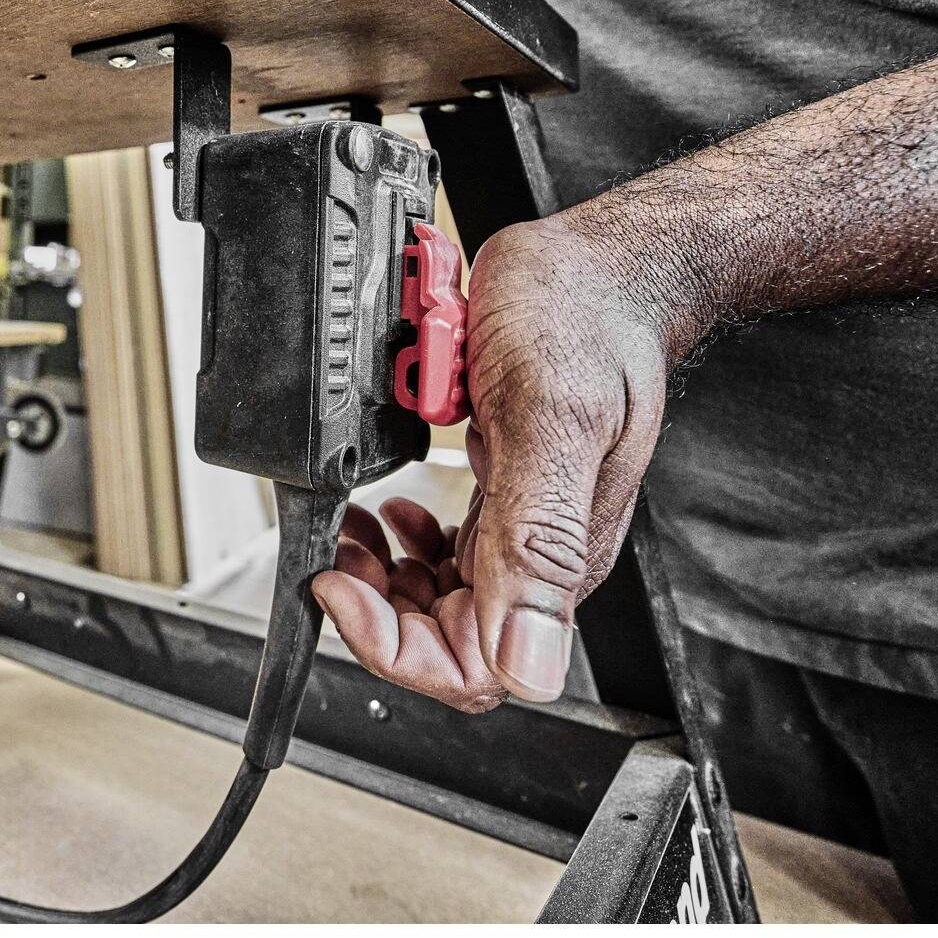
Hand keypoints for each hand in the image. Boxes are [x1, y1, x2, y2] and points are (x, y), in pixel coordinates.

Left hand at [311, 215, 674, 709]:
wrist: (602, 268)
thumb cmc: (585, 321)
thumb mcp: (549, 418)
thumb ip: (539, 540)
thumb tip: (530, 668)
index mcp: (558, 562)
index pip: (476, 668)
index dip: (395, 647)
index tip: (339, 587)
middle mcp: (542, 558)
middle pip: (447, 641)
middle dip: (376, 609)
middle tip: (335, 551)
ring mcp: (524, 527)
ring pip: (438, 602)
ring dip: (382, 578)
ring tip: (349, 527)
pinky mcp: (507, 494)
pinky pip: (446, 555)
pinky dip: (400, 542)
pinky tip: (387, 509)